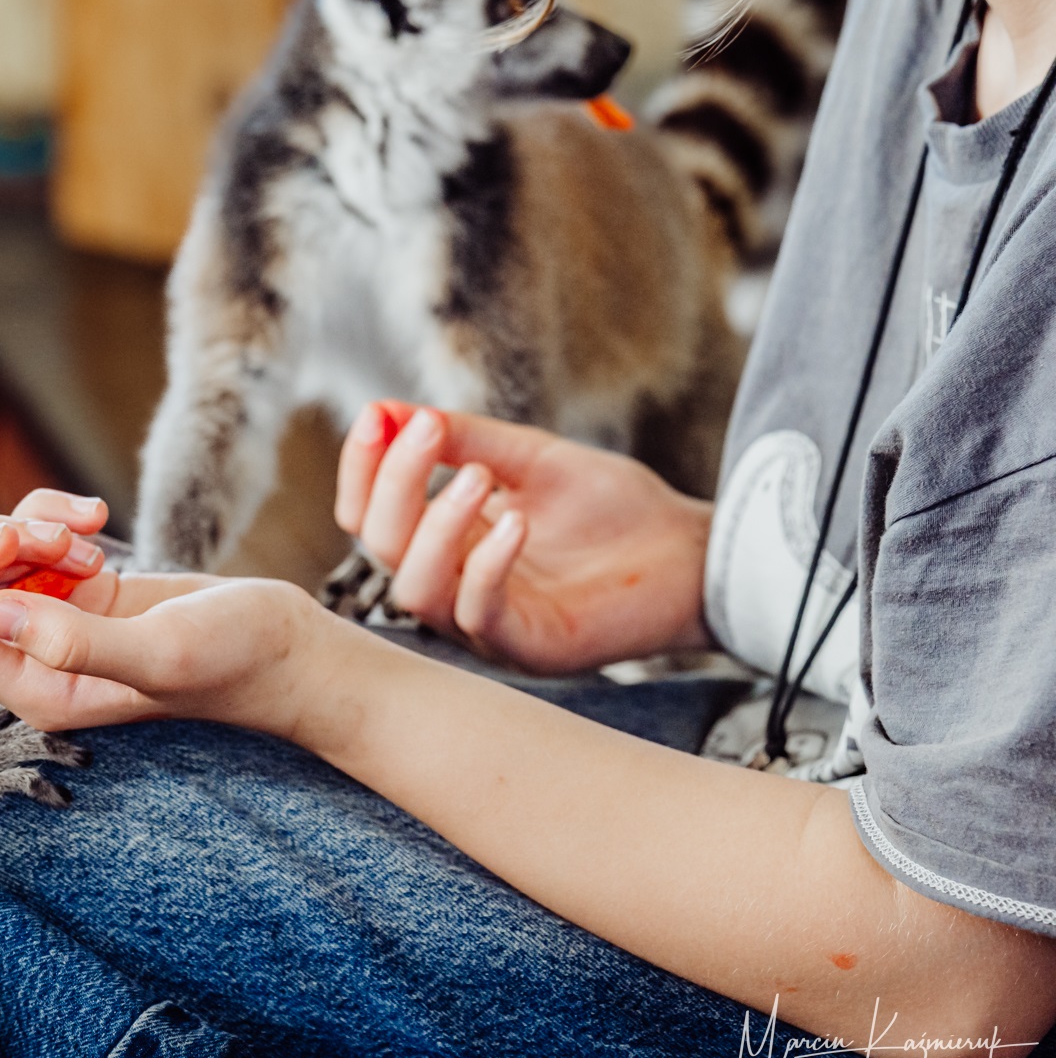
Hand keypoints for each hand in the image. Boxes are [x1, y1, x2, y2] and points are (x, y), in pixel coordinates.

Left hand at [0, 488, 273, 729]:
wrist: (287, 648)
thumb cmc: (235, 662)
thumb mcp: (159, 653)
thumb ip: (74, 642)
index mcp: (39, 690)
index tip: (16, 542)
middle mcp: (36, 660)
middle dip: (1, 542)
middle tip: (67, 535)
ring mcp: (57, 621)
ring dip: (36, 524)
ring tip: (94, 537)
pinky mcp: (82, 590)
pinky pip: (34, 537)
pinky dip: (58, 516)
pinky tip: (101, 523)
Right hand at [334, 403, 711, 672]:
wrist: (695, 553)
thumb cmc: (615, 509)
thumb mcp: (529, 458)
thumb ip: (463, 438)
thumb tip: (386, 410)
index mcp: (444, 542)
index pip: (369, 515)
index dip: (362, 468)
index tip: (377, 414)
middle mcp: (453, 585)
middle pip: (381, 545)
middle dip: (395, 483)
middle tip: (426, 429)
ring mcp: (487, 623)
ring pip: (414, 588)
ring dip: (434, 525)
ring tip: (477, 475)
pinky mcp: (530, 647)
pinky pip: (480, 616)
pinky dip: (486, 567)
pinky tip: (516, 522)